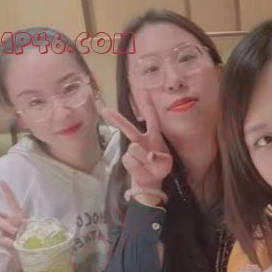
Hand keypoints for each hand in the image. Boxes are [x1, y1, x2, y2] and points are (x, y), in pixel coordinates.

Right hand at [100, 90, 171, 204]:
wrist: (151, 181)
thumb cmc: (160, 167)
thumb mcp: (166, 163)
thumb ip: (160, 159)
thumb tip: (149, 155)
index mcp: (154, 136)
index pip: (152, 119)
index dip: (148, 106)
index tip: (144, 91)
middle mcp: (141, 140)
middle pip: (129, 128)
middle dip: (118, 119)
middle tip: (105, 110)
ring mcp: (133, 150)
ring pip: (134, 150)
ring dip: (143, 160)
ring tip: (148, 166)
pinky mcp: (127, 160)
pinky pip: (131, 161)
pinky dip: (139, 168)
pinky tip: (142, 170)